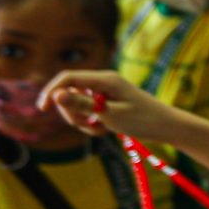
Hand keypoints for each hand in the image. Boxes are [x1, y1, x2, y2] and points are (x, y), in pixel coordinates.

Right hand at [37, 70, 183, 143]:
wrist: (166, 127)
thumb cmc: (142, 120)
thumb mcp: (109, 114)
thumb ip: (82, 104)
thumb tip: (56, 94)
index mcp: (104, 79)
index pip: (68, 78)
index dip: (52, 91)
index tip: (43, 110)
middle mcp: (103, 81)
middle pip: (69, 92)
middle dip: (72, 112)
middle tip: (87, 126)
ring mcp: (104, 92)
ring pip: (77, 104)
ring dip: (82, 120)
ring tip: (101, 130)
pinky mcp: (107, 102)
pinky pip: (88, 112)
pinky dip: (92, 123)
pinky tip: (106, 130)